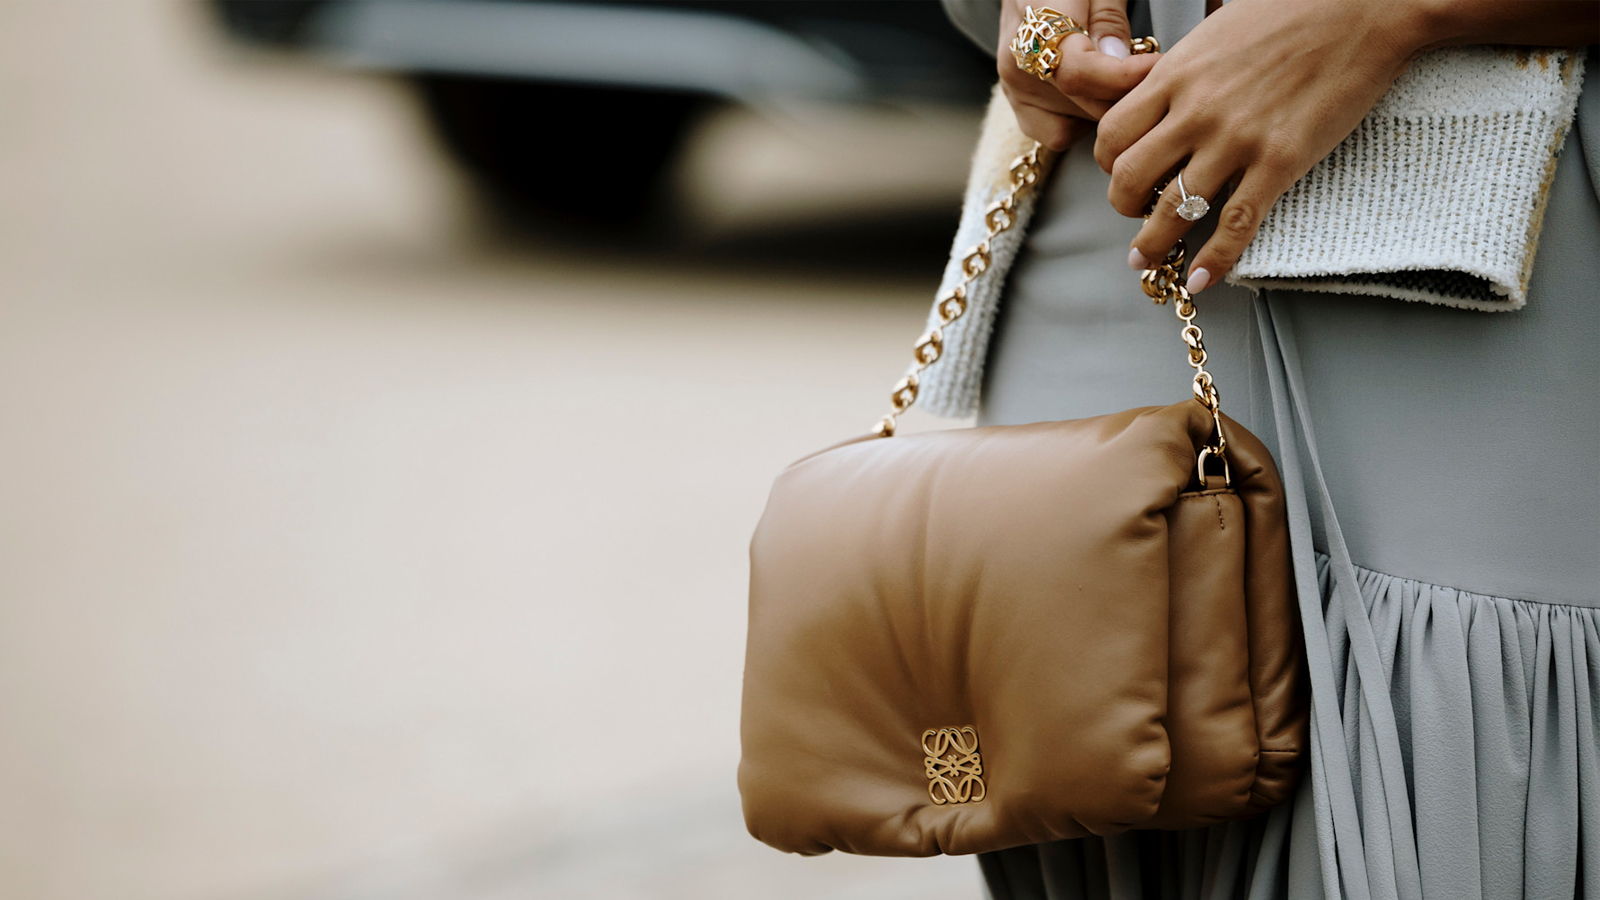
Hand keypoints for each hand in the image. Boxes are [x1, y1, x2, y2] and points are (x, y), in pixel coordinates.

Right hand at [996, 0, 1159, 150]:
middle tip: (1147, 67)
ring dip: (1107, 104)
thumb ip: (1109, 19)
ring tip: (1113, 73)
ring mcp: (1015, 89)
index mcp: (1035, 21)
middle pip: (1086, 102)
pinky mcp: (1018, 106)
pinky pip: (1059, 134)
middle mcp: (1019, 63)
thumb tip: (1119, 60)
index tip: (1156, 65)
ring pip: (1081, 122)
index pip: (1077, 72)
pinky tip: (1090, 92)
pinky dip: (1082, 120)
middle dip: (1128, 91)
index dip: (1123, 76)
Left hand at [1094, 0, 1422, 291]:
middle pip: (1128, 178)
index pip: (1111, 134)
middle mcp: (1196, 110)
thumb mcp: (1216, 30)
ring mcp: (1236, 139)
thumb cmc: (1293, 8)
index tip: (1119, 172)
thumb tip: (1163, 94)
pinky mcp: (1280, 161)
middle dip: (1123, 206)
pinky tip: (1202, 279)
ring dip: (1154, 244)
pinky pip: (1236, 223)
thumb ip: (1184, 69)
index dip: (1107, 162)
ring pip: (1173, 210)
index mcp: (1176, 74)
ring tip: (1148, 259)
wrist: (1364, 6)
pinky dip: (1214, 260)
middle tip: (1133, 216)